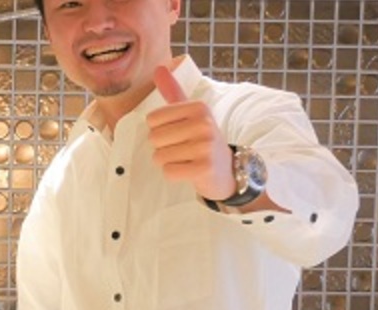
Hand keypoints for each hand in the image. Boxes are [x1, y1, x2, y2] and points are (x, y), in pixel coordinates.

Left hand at [146, 65, 236, 201]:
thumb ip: (173, 91)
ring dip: (167, 161)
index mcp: (198, 107)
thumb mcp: (190, 113)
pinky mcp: (204, 168)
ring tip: (185, 158)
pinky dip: (174, 174)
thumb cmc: (201, 139)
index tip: (177, 132)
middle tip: (182, 148)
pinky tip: (188, 169)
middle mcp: (204, 124)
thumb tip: (159, 67)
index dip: (158, 130)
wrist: (225, 168)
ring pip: (159, 157)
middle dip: (162, 147)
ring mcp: (206, 146)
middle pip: (154, 138)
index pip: (152, 119)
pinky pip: (169, 172)